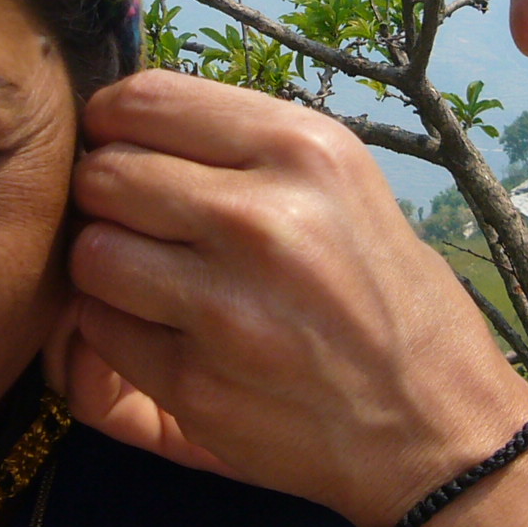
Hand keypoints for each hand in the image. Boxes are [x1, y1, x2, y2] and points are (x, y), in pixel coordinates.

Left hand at [63, 70, 527, 526]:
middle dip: (107, 199)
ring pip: (90, 252)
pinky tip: (166, 335)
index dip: (112, 123)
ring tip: (150, 281)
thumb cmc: (384, 295)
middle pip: (105, 175)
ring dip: (106, 267)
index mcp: (304, 149)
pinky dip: (115, 332)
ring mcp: (226, 304)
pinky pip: (99, 329)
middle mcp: (263, 217)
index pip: (147, 100)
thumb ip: (241, 147)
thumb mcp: (343, 184)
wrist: (437, 426)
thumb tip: (126, 121)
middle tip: (140, 224)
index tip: (118, 145)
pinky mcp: (196, 382)